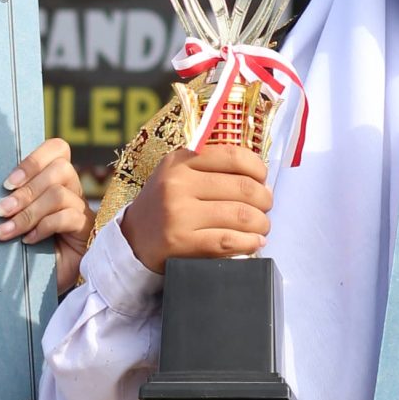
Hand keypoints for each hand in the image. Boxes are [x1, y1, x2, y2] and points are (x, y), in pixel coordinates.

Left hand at [0, 138, 91, 292]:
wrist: (43, 283)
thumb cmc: (26, 248)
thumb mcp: (16, 220)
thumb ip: (10, 202)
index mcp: (56, 180)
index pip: (57, 149)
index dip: (34, 160)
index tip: (7, 183)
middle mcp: (72, 190)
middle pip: (59, 169)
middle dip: (25, 191)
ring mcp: (82, 210)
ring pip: (59, 194)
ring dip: (27, 213)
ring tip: (5, 231)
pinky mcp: (86, 230)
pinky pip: (68, 217)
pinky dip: (43, 227)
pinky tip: (28, 241)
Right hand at [120, 144, 270, 272]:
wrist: (133, 238)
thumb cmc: (166, 204)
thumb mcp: (179, 174)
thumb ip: (212, 168)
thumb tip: (261, 180)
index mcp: (181, 161)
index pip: (233, 156)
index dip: (258, 168)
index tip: (263, 180)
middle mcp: (178, 184)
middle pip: (243, 188)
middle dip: (264, 200)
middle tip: (265, 208)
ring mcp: (178, 213)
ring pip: (240, 215)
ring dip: (261, 224)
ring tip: (261, 227)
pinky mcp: (180, 242)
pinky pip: (228, 241)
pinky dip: (249, 243)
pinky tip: (254, 243)